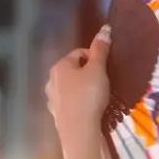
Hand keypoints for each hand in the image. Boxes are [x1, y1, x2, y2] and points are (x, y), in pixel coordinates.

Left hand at [46, 25, 110, 141]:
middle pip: (73, 70)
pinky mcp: (56, 114)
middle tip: (104, 82)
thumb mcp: (98, 70)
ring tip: (97, 96)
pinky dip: (78, 102)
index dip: (95, 57)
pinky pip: (69, 102)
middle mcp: (51, 79)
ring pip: (70, 86)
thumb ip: (101, 49)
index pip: (79, 53)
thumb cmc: (89, 95)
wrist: (79, 130)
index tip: (107, 68)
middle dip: (88, 73)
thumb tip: (105, 28)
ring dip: (82, 87)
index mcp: (60, 66)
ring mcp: (52, 98)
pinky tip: (88, 108)